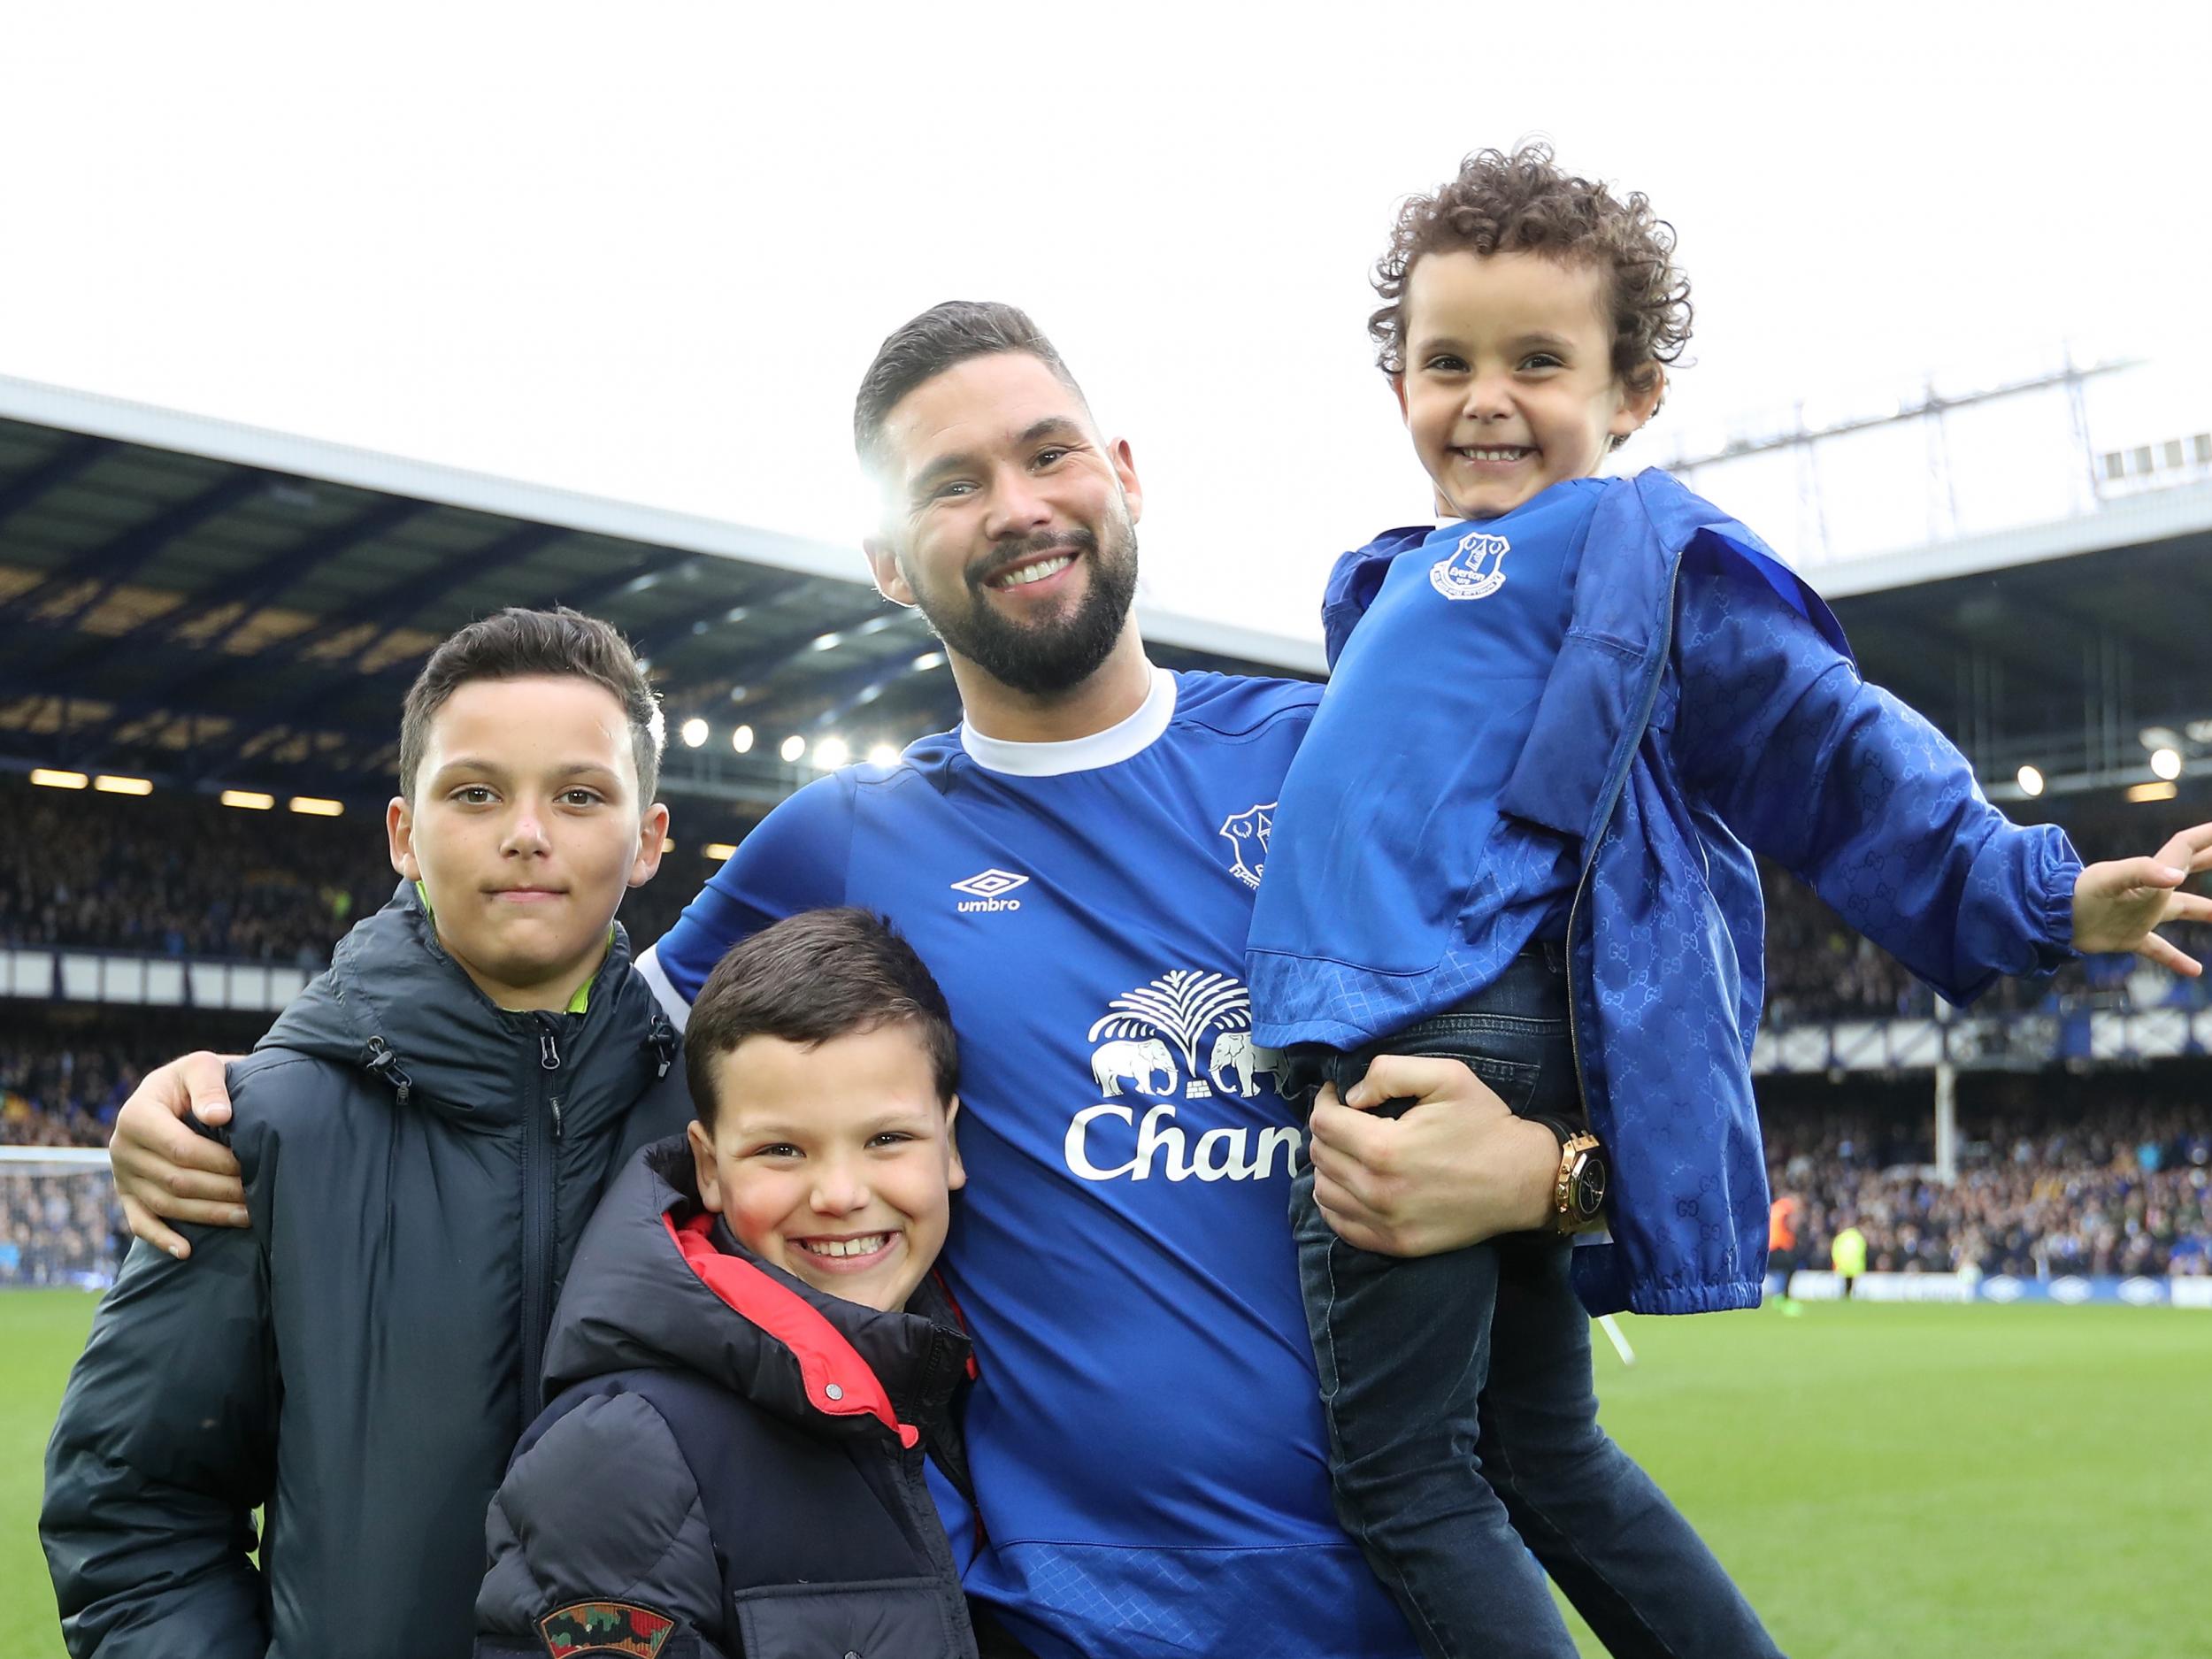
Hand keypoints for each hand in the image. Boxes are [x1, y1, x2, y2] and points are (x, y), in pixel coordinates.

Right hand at [109, 1052, 247, 1258]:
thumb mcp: (203, 1067)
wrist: (179, 1092)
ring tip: (248, 1217)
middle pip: (175, 1180)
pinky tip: (187, 1252)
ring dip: (208, 1214)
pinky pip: (140, 1222)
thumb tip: (219, 1115)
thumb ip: (209, 1086)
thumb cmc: (196, 1079)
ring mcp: (122, 1175)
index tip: (250, 1164)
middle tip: (258, 1194)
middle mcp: (122, 1148)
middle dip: (221, 1190)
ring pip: (166, 1204)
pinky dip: (162, 1239)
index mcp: (136, 1115)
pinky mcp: (127, 1194)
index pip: (179, 1148)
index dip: (217, 1161)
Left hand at [1306, 1054, 1558, 1256]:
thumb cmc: (1486, 1123)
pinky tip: (1354, 1184)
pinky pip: (1341, 1226)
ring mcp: (1386, 1223)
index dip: (1324, 1102)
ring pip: (1324, 1192)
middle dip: (1327, 1130)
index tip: (1337, 1095)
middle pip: (1320, 1156)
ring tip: (1350, 1151)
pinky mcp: (1396, 1245)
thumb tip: (1351, 1096)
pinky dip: (1337, 1203)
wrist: (1525, 1179)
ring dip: (1329, 1167)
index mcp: (1385, 1148)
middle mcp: (1378, 1191)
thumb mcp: (1447, 1076)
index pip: (1323, 1124)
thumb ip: (1389, 1073)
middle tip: (1348, 1119)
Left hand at [2071, 823, 2211, 974]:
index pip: (2185, 848)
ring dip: (2204, 910)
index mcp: (2150, 873)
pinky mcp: (2131, 937)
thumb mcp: (2110, 877)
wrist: (2052, 919)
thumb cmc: (2079, 892)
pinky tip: (2195, 970)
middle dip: (2210, 860)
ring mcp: (2142, 915)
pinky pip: (2160, 949)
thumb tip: (2177, 877)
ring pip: (2182, 909)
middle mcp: (2151, 891)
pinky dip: (2177, 959)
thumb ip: (2143, 872)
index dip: (2206, 836)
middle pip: (2188, 870)